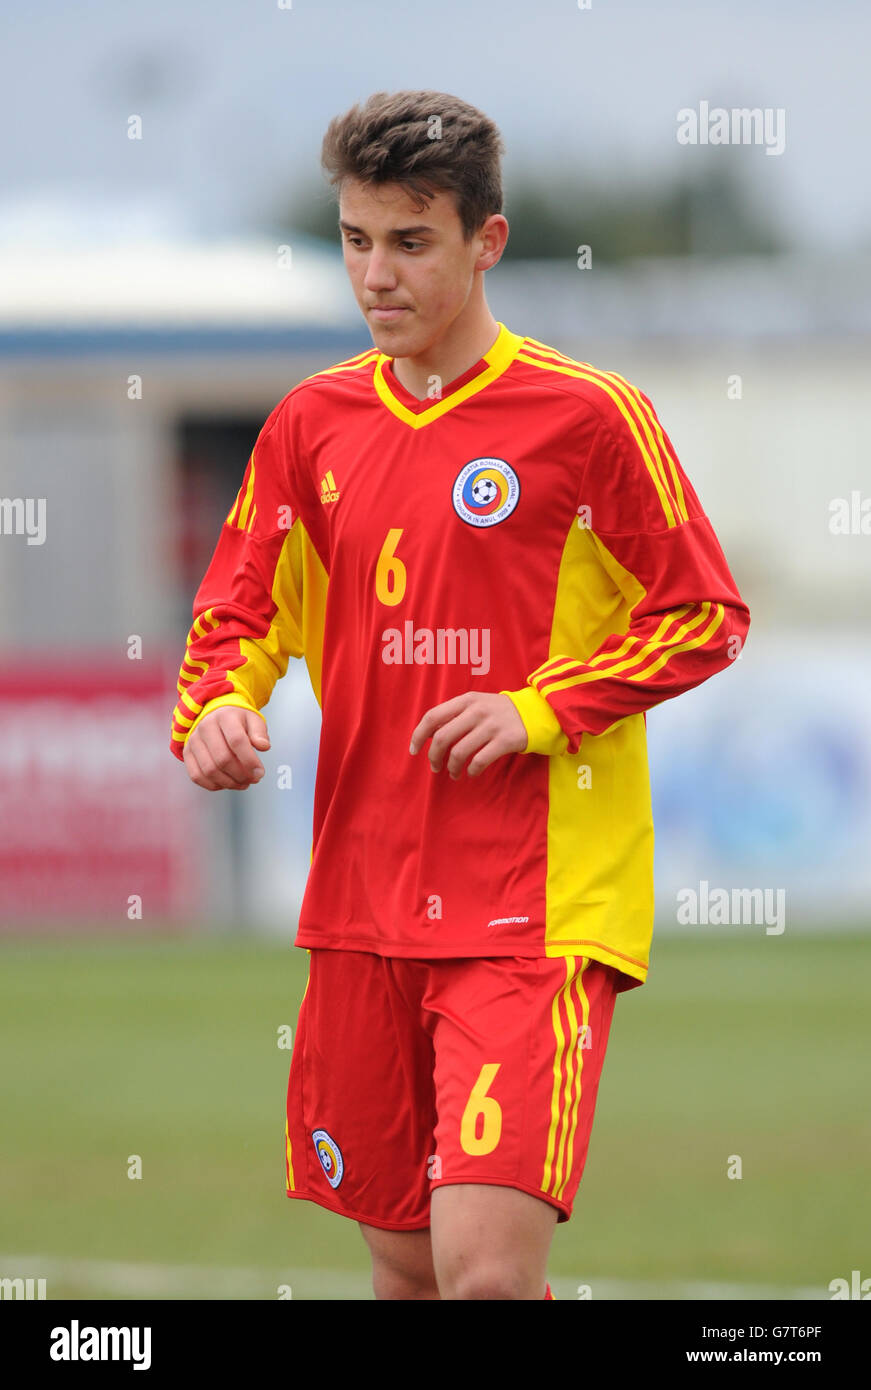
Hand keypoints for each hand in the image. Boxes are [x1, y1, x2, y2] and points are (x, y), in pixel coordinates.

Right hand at [183, 707, 270, 790]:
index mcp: (224, 716)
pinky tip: (227, 783)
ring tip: (243, 783)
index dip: (250, 761)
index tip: (260, 772)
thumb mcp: (253, 720)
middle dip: (241, 775)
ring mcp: (193, 741)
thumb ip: (260, 733)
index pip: (237, 741)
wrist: (215, 714)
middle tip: (253, 779)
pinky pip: (197, 776)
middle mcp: (205, 727)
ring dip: (229, 783)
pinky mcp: (187, 753)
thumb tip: (263, 746)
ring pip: (209, 770)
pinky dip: (214, 785)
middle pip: (222, 759)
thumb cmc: (237, 720)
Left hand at [409, 692, 527, 779]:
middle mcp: (476, 711)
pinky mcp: (505, 741)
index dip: (418, 735)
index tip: (413, 750)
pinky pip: (479, 761)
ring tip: (454, 773)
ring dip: (452, 768)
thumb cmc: (498, 712)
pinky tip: (471, 773)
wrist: (535, 713)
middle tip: (435, 767)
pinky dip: (471, 771)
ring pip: (459, 752)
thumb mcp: (477, 704)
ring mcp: (491, 726)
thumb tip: (429, 735)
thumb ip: (454, 715)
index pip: (432, 716)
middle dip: (433, 756)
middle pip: (442, 737)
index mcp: (466, 700)